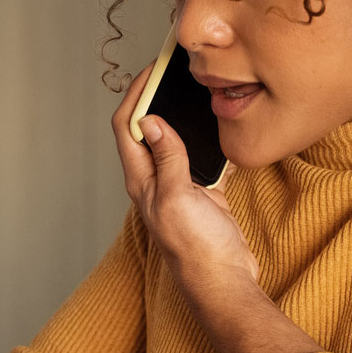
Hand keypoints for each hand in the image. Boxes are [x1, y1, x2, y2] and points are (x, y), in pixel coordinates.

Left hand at [111, 63, 259, 289]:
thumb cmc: (197, 249)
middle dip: (155, 96)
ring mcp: (179, 187)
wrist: (224, 282)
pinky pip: (198, 157)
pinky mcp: (202, 193)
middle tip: (172, 70)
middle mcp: (155, 181)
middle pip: (146, 129)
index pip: (128, 127)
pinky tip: (217, 126)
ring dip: (179, 114)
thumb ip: (168, 159)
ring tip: (191, 89)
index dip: (136, 95)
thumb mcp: (179, 197)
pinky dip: (204, 138)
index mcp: (142, 180)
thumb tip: (153, 121)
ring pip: (173, 141)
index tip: (153, 70)